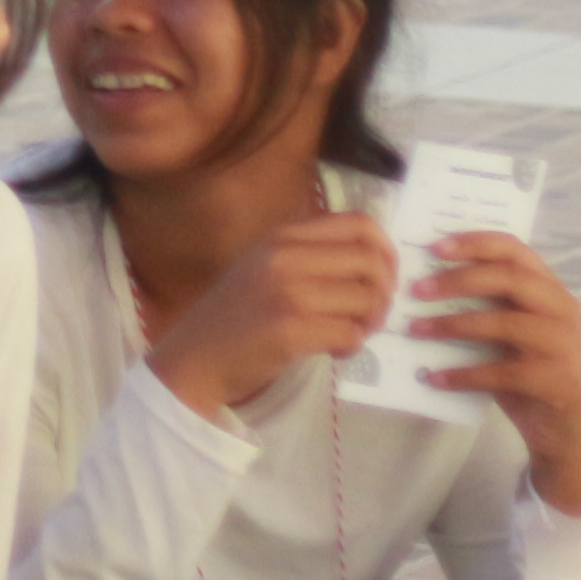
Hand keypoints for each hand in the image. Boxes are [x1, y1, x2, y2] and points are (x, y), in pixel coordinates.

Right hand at [137, 211, 397, 420]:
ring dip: (370, 323)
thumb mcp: (265, 266)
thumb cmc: (235, 313)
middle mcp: (285, 256)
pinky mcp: (291, 330)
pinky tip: (334, 351)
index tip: (382, 277)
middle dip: (385, 292)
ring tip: (350, 334)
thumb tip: (372, 257)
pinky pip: (351, 333)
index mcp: (282, 236)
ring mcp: (288, 292)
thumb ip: (308, 254)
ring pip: (367, 299)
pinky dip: (353, 346)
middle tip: (370, 314)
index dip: (386, 250)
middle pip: (371, 261)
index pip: (359, 223)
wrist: (195, 356)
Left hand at [409, 231, 580, 515]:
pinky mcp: (555, 381)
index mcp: (552, 290)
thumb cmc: (526, 370)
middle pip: (509, 278)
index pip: (515, 249)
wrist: (563, 431)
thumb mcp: (510, 330)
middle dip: (457, 280)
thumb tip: (423, 279)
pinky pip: (500, 372)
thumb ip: (486, 303)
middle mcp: (564, 311)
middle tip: (416, 289)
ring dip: (451, 325)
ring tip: (415, 330)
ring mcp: (563, 346)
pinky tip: (433, 377)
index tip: (434, 246)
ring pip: (503, 323)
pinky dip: (462, 374)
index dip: (474, 243)